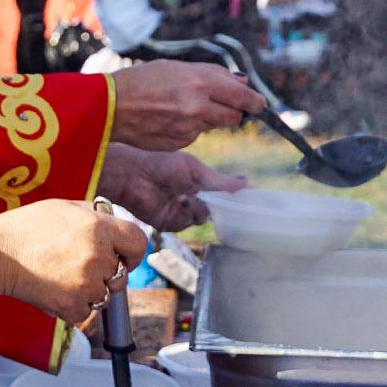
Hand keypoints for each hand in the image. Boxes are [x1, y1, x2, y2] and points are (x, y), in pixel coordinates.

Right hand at [0, 200, 147, 322]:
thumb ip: (96, 216)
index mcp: (98, 227)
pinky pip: (87, 312)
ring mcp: (86, 283)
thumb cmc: (26, 228)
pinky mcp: (72, 306)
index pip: (139, 243)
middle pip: (122, 274)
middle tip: (81, 265)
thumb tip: (118, 224)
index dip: (133, 252)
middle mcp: (97, 255)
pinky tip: (55, 289)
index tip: (123, 256)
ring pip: (105, 295)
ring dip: (90, 290)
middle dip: (107, 272)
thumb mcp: (65, 207)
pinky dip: (74, 305)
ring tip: (63, 276)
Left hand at [98, 144, 243, 231]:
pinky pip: (187, 223)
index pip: (225, 195)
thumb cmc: (161, 163)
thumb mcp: (195, 169)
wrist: (133, 174)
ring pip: (203, 217)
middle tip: (218, 195)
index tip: (253, 200)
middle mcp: (194, 199)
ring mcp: (182, 212)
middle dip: (219, 204)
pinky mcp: (170, 223)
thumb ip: (220, 181)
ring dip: (198, 206)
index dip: (236, 198)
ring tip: (185, 193)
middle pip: (218, 210)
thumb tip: (247, 183)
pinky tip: (178, 200)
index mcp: (201, 184)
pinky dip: (185, 212)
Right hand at [109, 60, 264, 150]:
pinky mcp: (179, 144)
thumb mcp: (177, 67)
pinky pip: (194, 136)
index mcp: (201, 82)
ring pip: (213, 126)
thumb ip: (213, 73)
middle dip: (231, 111)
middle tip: (217, 104)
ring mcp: (189, 128)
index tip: (258, 104)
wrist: (110, 107)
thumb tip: (243, 82)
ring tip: (180, 108)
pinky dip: (187, 129)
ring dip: (206, 118)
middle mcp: (199, 106)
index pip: (244, 98)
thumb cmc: (142, 80)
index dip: (255, 102)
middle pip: (234, 117)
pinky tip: (167, 120)